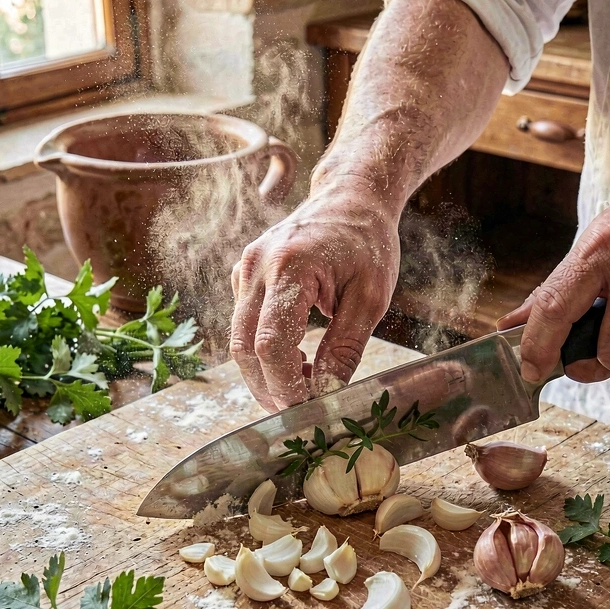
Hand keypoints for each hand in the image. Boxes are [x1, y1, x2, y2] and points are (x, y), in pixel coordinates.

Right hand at [230, 184, 400, 410]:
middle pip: (243, 348)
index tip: (307, 407)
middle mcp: (256, 266)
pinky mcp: (243, 277)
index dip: (284, 383)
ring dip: (266, 373)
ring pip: (238, 341)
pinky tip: (297, 359)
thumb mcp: (371, 298)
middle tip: (302, 409)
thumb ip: (346, 346)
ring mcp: (244, 270)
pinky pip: (244, 326)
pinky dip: (264, 352)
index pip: (270, 342)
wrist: (350, 199)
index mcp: (290, 267)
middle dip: (269, 387)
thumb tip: (327, 393)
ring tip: (306, 384)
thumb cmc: (367, 243)